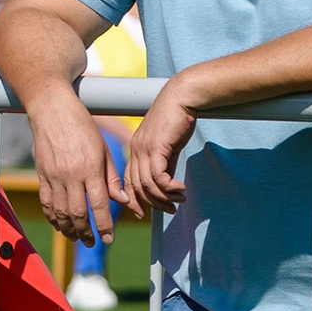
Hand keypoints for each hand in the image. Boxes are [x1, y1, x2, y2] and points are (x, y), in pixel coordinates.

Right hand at [27, 93, 127, 245]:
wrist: (52, 110)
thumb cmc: (83, 127)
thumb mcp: (103, 149)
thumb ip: (112, 178)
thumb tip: (123, 201)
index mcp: (90, 167)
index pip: (99, 204)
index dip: (104, 226)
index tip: (109, 239)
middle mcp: (71, 175)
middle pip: (77, 213)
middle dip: (86, 232)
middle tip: (92, 243)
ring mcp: (54, 176)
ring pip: (60, 212)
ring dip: (69, 229)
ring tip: (77, 238)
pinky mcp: (42, 175)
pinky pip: (46, 203)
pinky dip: (52, 218)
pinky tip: (60, 225)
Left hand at [121, 75, 197, 217]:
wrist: (182, 97)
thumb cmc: (177, 120)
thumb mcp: (169, 147)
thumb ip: (165, 166)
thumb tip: (167, 186)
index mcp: (136, 150)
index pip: (128, 181)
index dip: (134, 200)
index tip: (145, 213)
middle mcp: (136, 150)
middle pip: (137, 187)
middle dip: (153, 203)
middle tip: (171, 209)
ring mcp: (144, 148)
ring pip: (148, 184)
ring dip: (165, 196)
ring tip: (180, 200)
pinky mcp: (156, 147)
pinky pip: (158, 176)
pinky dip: (169, 187)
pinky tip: (180, 189)